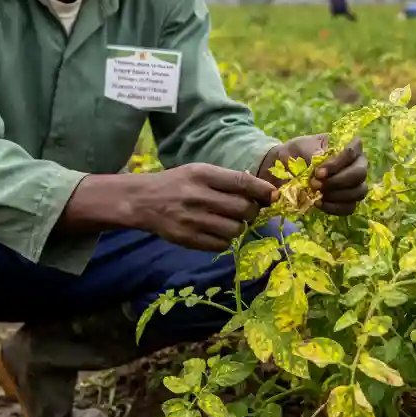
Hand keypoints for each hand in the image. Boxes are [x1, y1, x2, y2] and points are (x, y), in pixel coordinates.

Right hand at [127, 163, 276, 251]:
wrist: (143, 201)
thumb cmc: (178, 183)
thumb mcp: (199, 171)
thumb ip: (227, 179)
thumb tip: (262, 190)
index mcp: (203, 175)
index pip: (243, 182)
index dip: (263, 190)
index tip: (272, 195)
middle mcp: (198, 196)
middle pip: (244, 209)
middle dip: (252, 211)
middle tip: (247, 210)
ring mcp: (193, 219)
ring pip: (236, 229)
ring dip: (239, 227)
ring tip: (229, 221)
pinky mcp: (188, 239)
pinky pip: (221, 244)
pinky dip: (225, 240)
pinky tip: (216, 231)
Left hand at [260, 135, 368, 215]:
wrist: (288, 167)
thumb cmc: (300, 153)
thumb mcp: (303, 147)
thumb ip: (314, 153)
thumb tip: (321, 164)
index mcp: (349, 146)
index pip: (354, 151)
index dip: (338, 163)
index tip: (318, 172)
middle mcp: (358, 164)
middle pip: (360, 173)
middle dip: (337, 181)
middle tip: (316, 184)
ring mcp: (356, 184)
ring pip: (358, 192)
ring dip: (336, 195)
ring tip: (317, 193)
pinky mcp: (349, 201)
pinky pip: (349, 207)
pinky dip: (334, 207)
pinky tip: (319, 203)